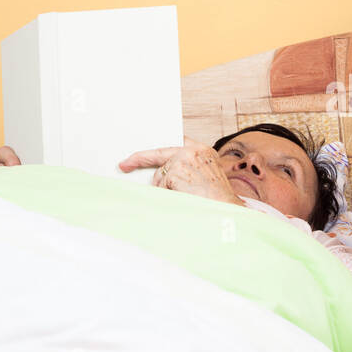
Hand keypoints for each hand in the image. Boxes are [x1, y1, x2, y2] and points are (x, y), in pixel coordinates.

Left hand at [119, 137, 241, 206]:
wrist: (226, 210)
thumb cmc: (218, 200)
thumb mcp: (208, 178)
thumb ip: (190, 171)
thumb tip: (162, 175)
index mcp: (204, 151)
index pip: (177, 141)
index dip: (162, 146)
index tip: (147, 148)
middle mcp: (194, 151)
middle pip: (159, 154)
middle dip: (140, 159)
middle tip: (125, 164)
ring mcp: (184, 160)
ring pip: (160, 175)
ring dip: (163, 188)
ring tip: (184, 197)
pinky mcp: (175, 172)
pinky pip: (160, 185)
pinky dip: (165, 194)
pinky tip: (181, 198)